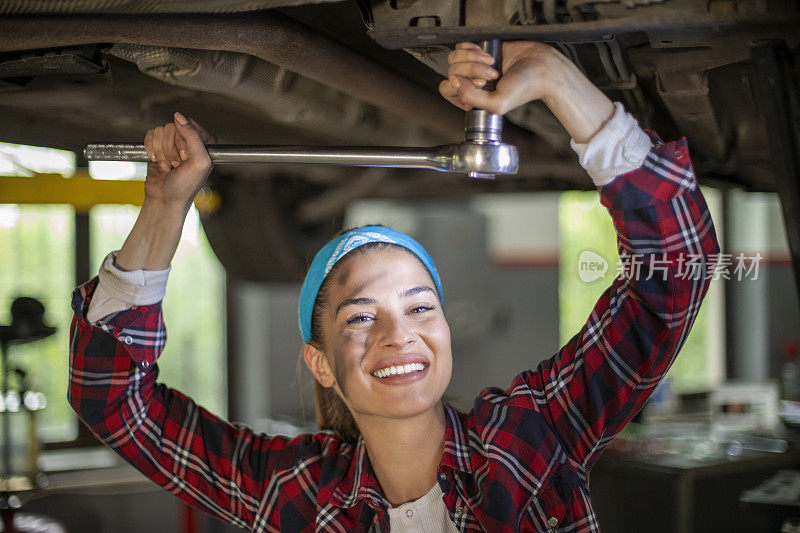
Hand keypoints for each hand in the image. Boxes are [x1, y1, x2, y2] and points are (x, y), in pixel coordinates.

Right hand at [143, 112, 215, 211]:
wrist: (165, 199)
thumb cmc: (185, 186)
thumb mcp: (198, 162)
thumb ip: (193, 137)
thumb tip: (179, 117)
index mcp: (204, 143)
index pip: (189, 125)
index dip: (183, 141)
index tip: (186, 157)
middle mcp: (189, 141)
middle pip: (172, 127)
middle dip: (171, 149)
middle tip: (177, 164)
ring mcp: (173, 143)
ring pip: (160, 131)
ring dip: (161, 152)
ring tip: (169, 166)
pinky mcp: (158, 146)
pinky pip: (150, 135)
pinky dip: (151, 150)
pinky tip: (158, 163)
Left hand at [439, 41, 614, 142]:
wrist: (542, 66)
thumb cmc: (524, 88)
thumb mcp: (497, 103)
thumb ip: (471, 98)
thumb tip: (453, 81)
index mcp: (472, 98)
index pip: (447, 90)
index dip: (458, 86)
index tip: (478, 85)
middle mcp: (471, 82)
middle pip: (451, 71)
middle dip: (471, 71)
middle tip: (491, 75)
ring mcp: (474, 66)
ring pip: (455, 58)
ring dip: (473, 59)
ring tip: (492, 64)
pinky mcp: (481, 50)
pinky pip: (463, 46)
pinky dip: (473, 49)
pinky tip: (489, 55)